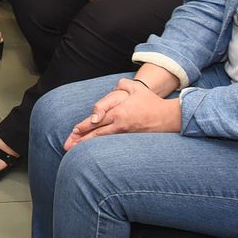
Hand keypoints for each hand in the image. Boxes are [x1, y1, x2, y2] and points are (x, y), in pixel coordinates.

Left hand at [65, 78, 180, 149]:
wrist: (168, 117)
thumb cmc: (151, 101)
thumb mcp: (135, 87)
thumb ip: (121, 85)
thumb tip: (113, 88)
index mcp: (119, 112)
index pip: (97, 119)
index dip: (84, 126)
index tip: (74, 131)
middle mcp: (121, 124)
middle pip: (97, 132)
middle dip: (81, 139)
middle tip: (68, 145)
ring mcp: (126, 133)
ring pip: (103, 140)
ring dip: (89, 145)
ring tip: (76, 150)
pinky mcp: (131, 139)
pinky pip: (112, 144)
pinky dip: (101, 147)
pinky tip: (93, 152)